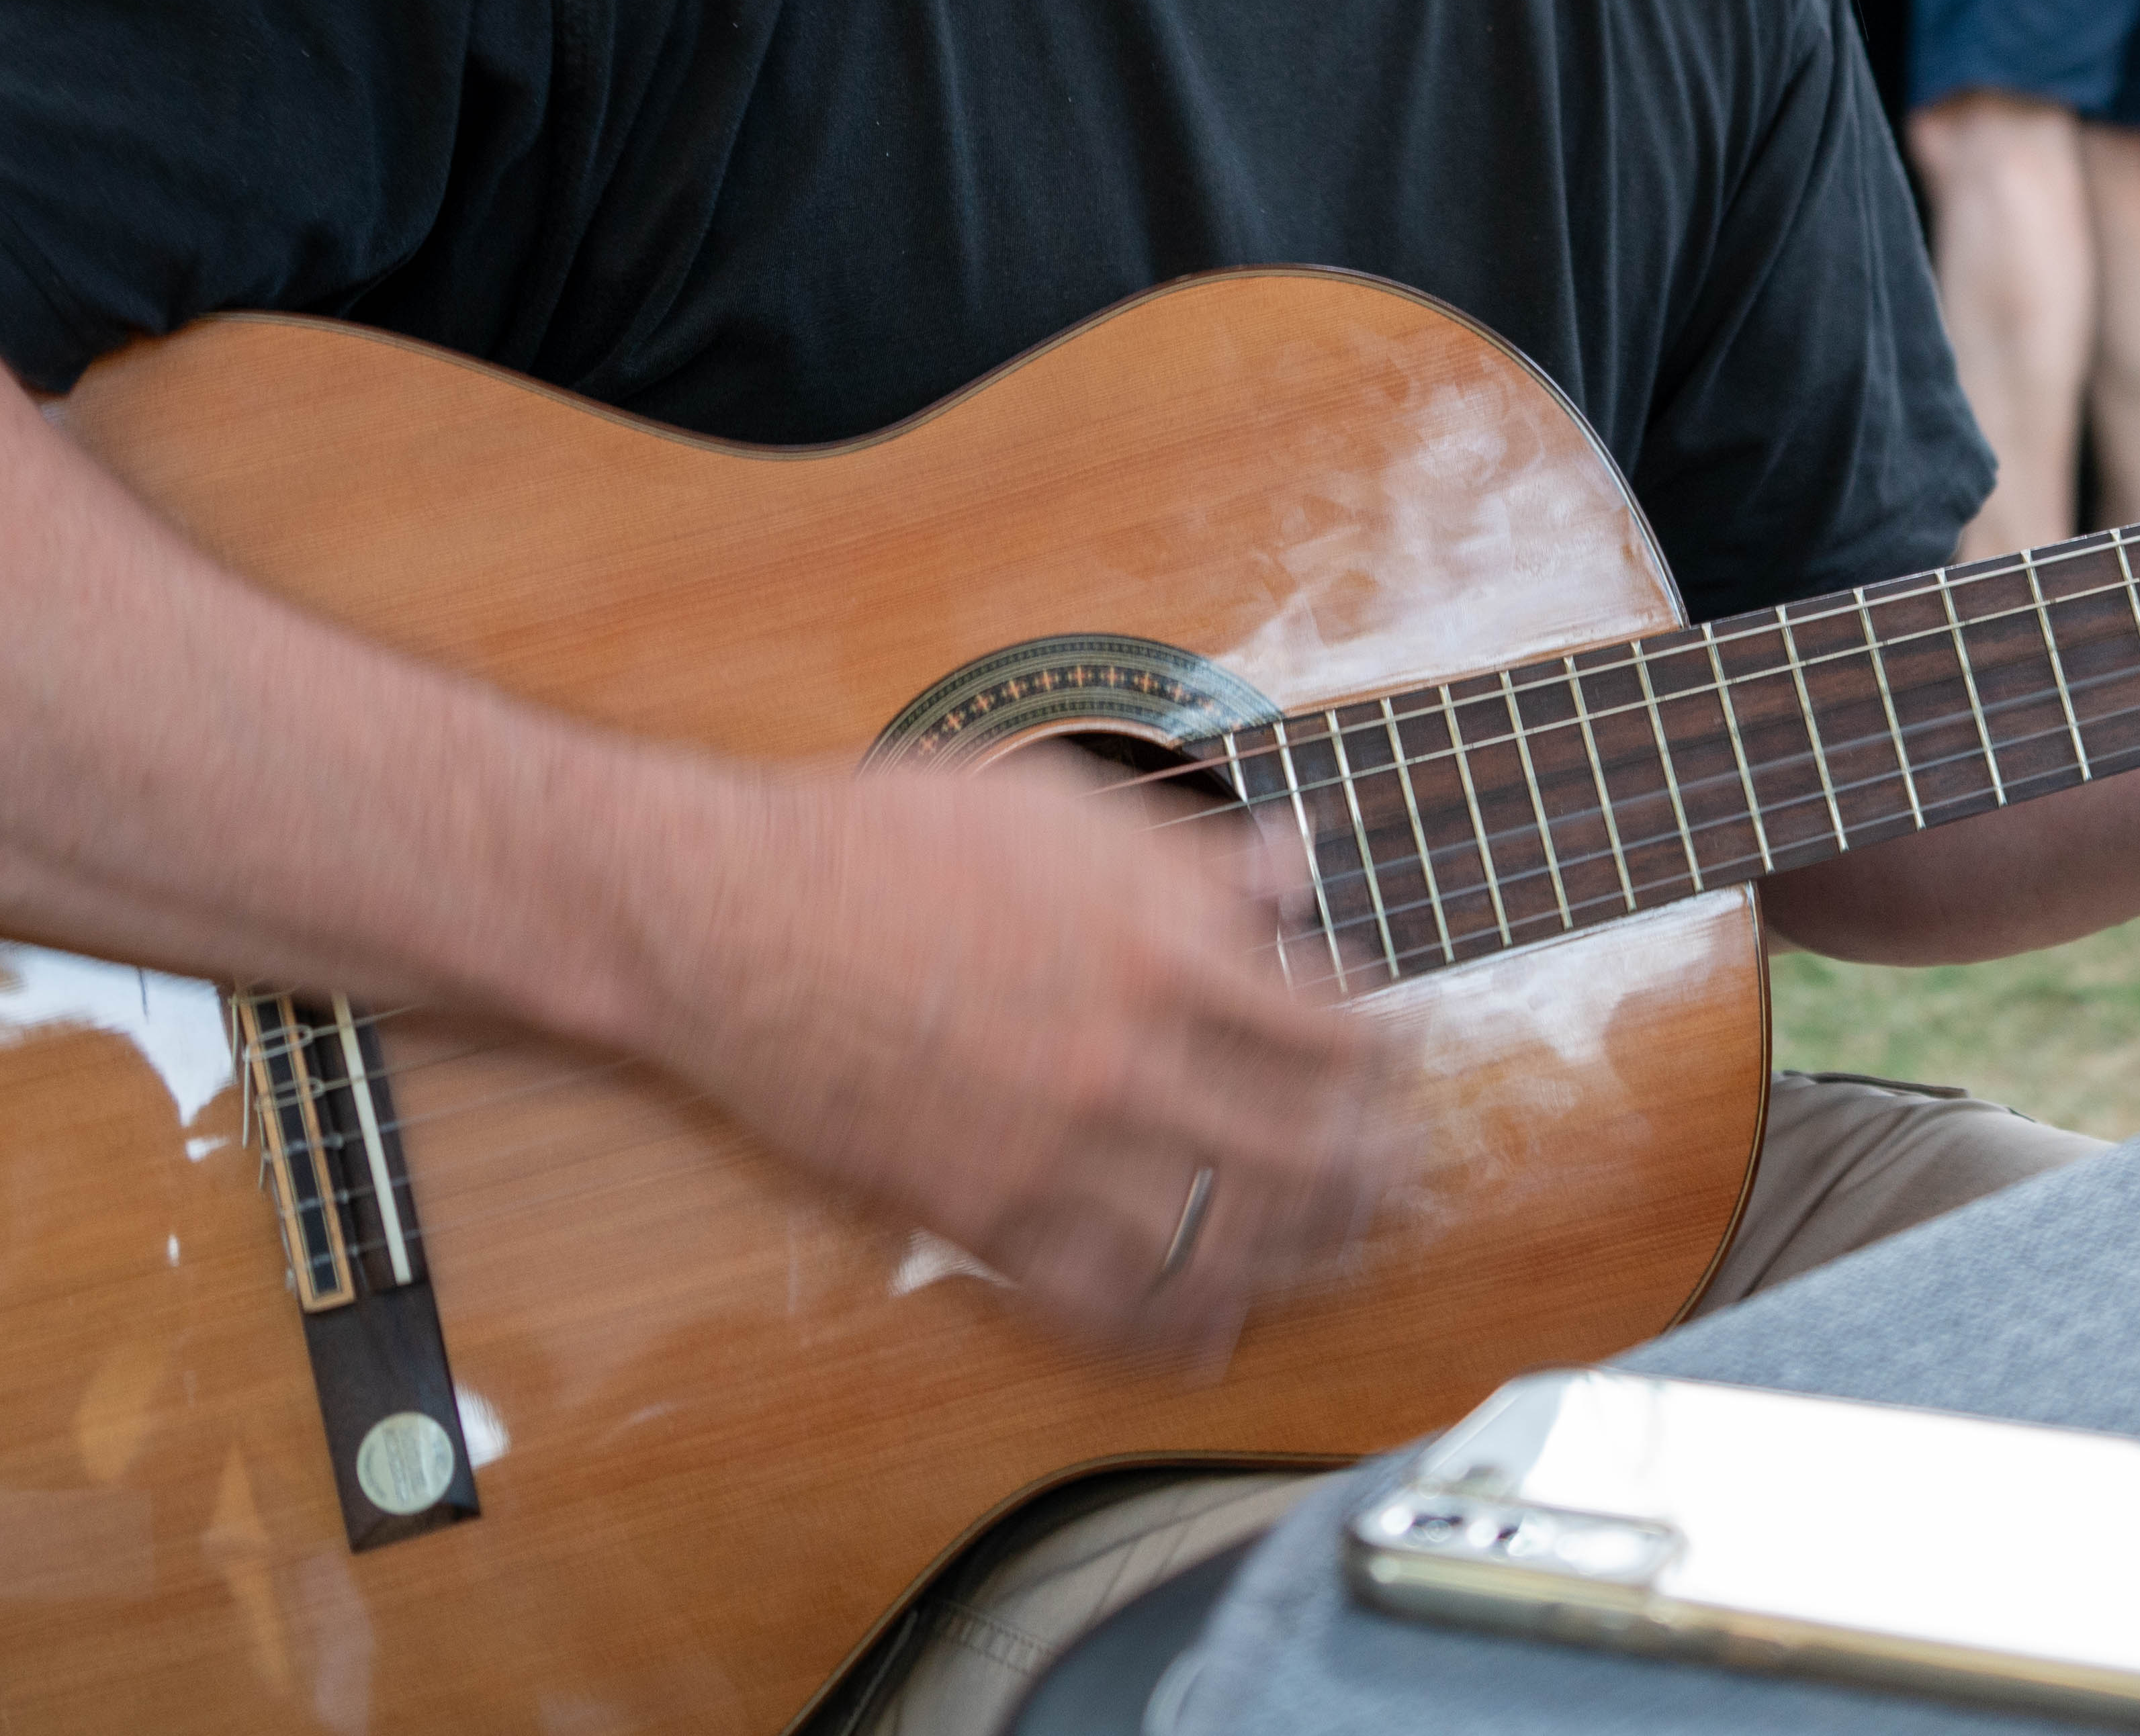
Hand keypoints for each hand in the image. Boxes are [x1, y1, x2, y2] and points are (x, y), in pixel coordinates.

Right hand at [645, 756, 1403, 1357]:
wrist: (735, 917)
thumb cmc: (887, 843)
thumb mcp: (1063, 812)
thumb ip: (1191, 858)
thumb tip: (1292, 869)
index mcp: (1159, 948)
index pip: (1331, 1030)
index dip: (1388, 1053)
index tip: (1403, 1055)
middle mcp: (1124, 1061)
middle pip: (1306, 1153)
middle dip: (1375, 1172)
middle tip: (1405, 1177)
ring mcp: (1054, 1151)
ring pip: (1225, 1241)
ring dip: (1302, 1257)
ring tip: (1340, 1252)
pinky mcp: (981, 1214)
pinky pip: (1104, 1298)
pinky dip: (1173, 1323)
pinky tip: (1213, 1326)